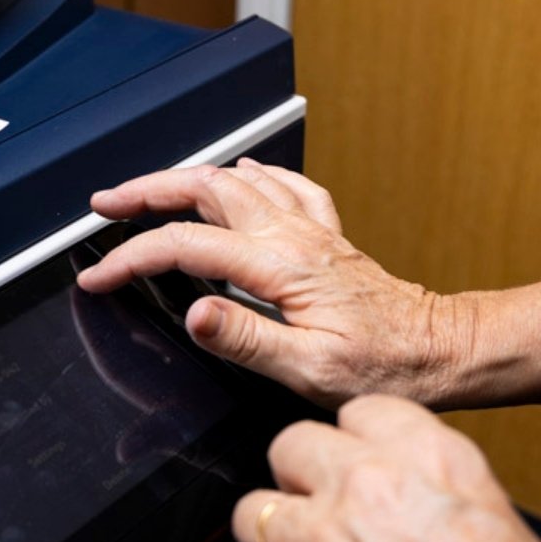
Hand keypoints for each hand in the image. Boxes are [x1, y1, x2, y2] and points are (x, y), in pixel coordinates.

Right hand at [77, 160, 463, 408]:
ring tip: (150, 190)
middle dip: (147, 191)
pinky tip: (245, 173)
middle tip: (106, 204)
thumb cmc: (385, 366)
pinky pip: (286, 186)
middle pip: (206, 188)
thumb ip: (247, 339)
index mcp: (283, 267)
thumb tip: (194, 316)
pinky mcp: (328, 237)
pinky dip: (254, 175)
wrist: (440, 350)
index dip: (133, 257)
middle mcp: (295, 237)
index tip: (100, 276)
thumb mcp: (311, 368)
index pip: (186, 246)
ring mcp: (312, 231)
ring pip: (239, 179)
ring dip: (188, 178)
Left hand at [230, 394, 540, 541]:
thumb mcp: (505, 533)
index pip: (360, 412)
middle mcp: (371, 488)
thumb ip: (443, 511)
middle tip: (320, 520)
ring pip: (252, 516)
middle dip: (298, 482)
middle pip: (291, 447)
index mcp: (433, 458)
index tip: (355, 469)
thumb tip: (416, 530)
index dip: (352, 444)